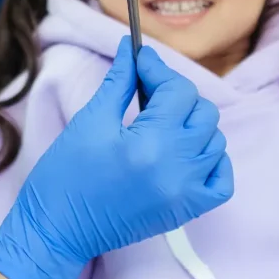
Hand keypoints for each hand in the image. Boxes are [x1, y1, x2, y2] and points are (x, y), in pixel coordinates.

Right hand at [0, 38, 232, 278]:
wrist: (57, 229)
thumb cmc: (64, 174)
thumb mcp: (90, 121)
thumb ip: (119, 82)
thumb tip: (130, 50)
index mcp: (150, 144)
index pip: (177, 91)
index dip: (157, 69)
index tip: (139, 59)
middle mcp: (177, 169)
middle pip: (202, 112)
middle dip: (176, 93)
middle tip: (146, 89)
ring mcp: (187, 193)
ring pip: (214, 141)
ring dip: (192, 123)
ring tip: (161, 120)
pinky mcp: (187, 211)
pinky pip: (221, 178)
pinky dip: (211, 159)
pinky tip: (185, 150)